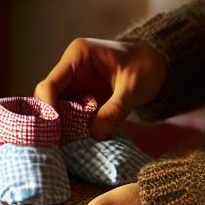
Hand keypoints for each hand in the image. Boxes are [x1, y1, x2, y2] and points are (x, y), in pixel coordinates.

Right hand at [35, 39, 166, 139]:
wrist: (157, 65)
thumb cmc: (146, 68)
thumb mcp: (133, 89)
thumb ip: (115, 110)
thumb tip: (95, 134)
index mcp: (78, 56)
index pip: (51, 84)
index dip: (47, 108)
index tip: (54, 132)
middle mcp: (70, 69)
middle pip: (47, 98)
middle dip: (50, 121)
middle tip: (55, 145)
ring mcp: (74, 83)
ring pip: (55, 108)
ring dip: (59, 127)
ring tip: (63, 148)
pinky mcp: (81, 97)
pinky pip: (69, 114)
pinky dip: (70, 129)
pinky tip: (73, 144)